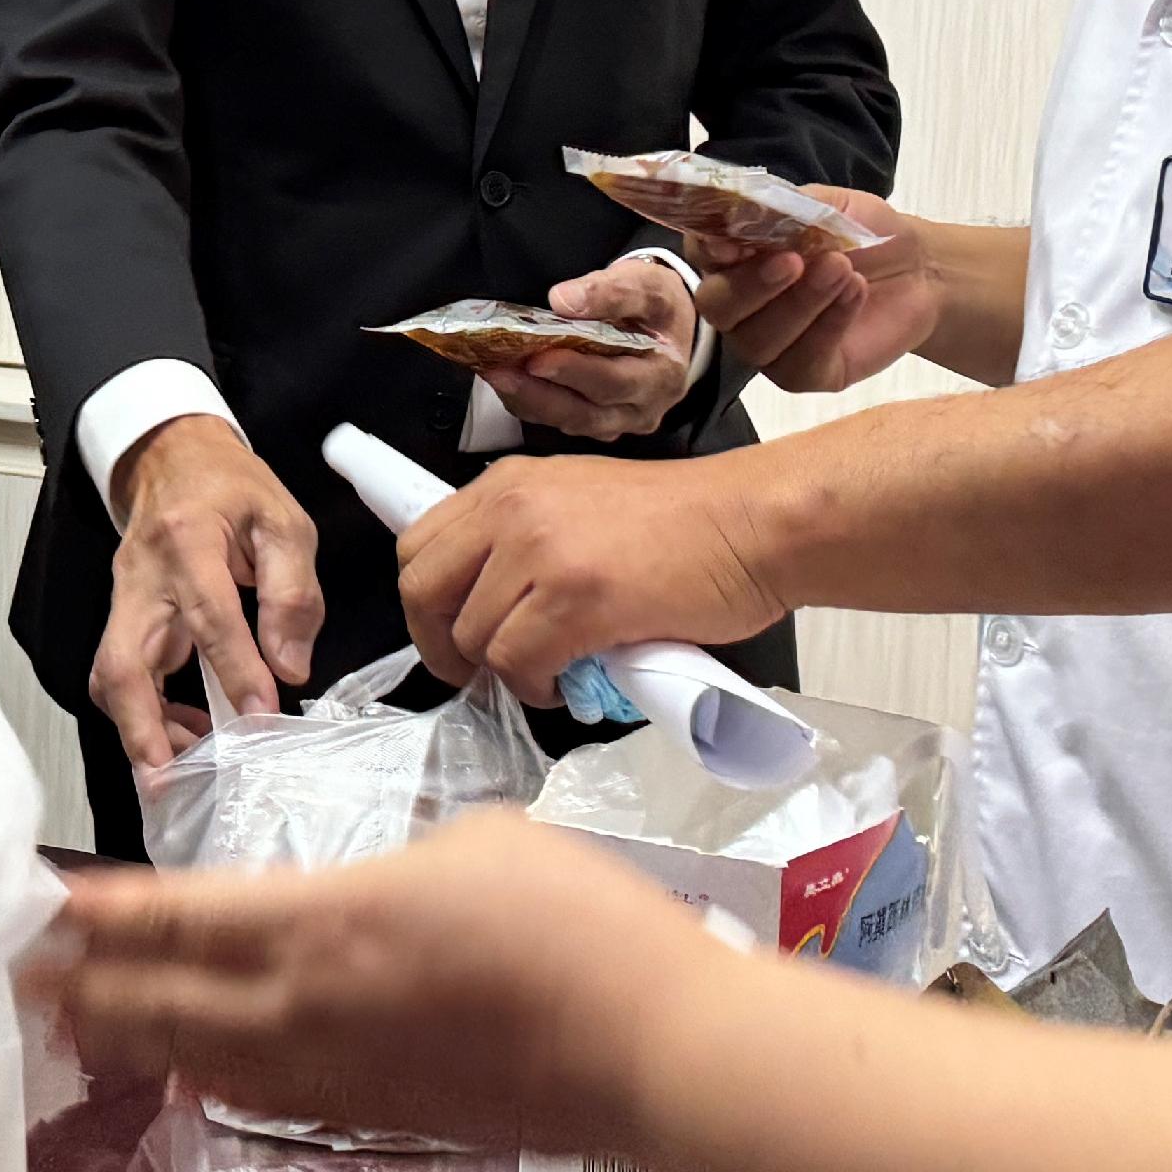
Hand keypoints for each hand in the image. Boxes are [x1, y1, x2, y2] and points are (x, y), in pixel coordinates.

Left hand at [25, 810, 717, 1154]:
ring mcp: (339, 1076)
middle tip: (17, 977)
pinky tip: (194, 1069)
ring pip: (201, 1059)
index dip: (95, 917)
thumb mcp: (475, 841)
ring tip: (79, 1024)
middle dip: (82, 989)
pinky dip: (210, 1076)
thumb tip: (376, 893)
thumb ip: (395, 864)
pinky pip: (265, 1095)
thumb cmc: (578, 925)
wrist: (651, 1051)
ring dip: (132, 1040)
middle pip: (159, 1005)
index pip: (173, 920)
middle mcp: (305, 1010)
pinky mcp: (380, 1119)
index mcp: (320, 923)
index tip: (35, 907)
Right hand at [96, 417, 321, 771]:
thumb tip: (289, 666)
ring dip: (140, 729)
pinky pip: (123, 674)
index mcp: (188, 541)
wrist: (172, 456)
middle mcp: (143, 577)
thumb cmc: (231, 488)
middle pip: (122, 661)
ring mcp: (124, 600)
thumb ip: (292, 593)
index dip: (234, 670)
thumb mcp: (283, 522)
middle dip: (140, 727)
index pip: (208, 615)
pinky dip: (146, 714)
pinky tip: (185, 732)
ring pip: (113, 676)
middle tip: (166, 778)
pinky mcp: (123, 618)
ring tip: (185, 766)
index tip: (261, 713)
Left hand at [398, 451, 780, 695]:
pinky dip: (538, 688)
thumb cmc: (684, 525)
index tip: (450, 636)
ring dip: (506, 672)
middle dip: (442, 646)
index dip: (425, 604)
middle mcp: (512, 509)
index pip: (417, 545)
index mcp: (507, 484)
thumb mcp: (579, 505)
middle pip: (423, 592)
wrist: (754, 524)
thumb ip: (525, 540)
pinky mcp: (575, 599)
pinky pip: (519, 664)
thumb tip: (490, 605)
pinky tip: (569, 683)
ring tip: (550, 673)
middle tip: (479, 672)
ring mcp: (540, 552)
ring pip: (474, 638)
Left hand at [481, 254, 698, 439]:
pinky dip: (531, 404)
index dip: (576, 372)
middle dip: (541, 393)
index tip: (539, 357)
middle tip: (502, 372)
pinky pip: (561, 422)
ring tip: (496, 376)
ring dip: (530, 401)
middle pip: (589, 412)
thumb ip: (611, 292)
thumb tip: (563, 300)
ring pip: (571, 422)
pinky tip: (506, 383)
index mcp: (663, 375)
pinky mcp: (599, 424)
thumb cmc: (656, 306)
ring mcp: (621, 421)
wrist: (666, 326)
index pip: (617, 380)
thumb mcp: (646, 285)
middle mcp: (644, 408)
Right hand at [690, 187, 939, 392]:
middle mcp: (740, 303)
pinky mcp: (803, 372)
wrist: (920, 270)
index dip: (708, 249)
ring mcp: (768, 343)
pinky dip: (828, 324)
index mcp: (736, 255)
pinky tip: (855, 293)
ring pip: (757, 340)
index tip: (732, 244)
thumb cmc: (864, 233)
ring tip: (843, 270)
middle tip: (794, 261)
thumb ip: (785, 208)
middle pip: (716, 307)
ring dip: (800, 303)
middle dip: (751, 286)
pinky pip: (799, 361)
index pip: (701, 251)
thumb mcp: (829, 205)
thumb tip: (744, 212)